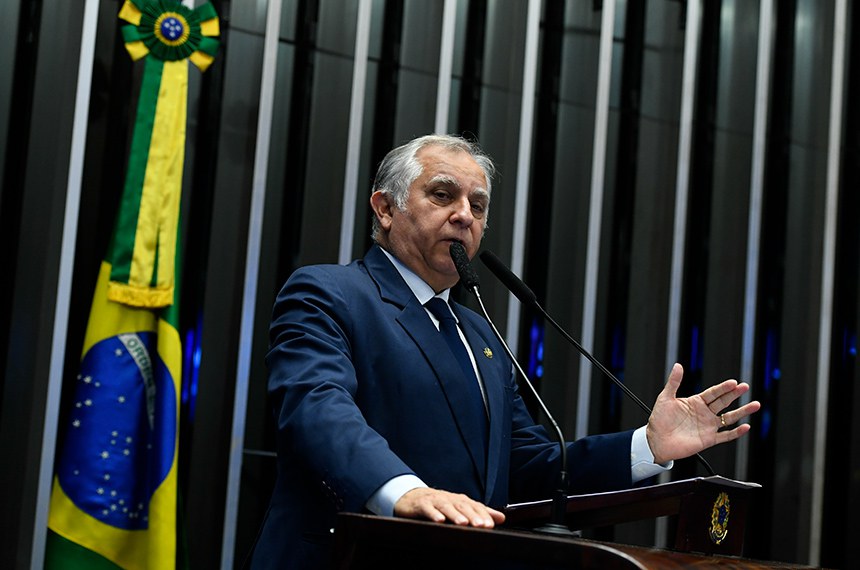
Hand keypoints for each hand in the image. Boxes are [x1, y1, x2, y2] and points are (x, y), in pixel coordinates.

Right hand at [393, 487, 505, 527]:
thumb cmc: (438, 504)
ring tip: (463, 523)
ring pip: (446, 507)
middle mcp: (449, 499)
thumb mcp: (459, 507)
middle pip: (462, 506)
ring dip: (455, 515)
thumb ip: (479, 512)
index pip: (474, 506)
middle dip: (472, 515)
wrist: (412, 497)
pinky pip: (428, 509)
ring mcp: (435, 501)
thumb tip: (501, 517)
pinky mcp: (421, 505)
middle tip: (481, 525)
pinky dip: (433, 514)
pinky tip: (439, 521)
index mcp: (459, 500)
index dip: (483, 514)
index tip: (491, 524)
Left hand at [646, 363, 760, 464]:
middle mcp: (704, 413)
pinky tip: (746, 426)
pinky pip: (726, 436)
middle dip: (735, 394)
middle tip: (746, 387)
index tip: (734, 382)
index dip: (723, 388)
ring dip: (742, 411)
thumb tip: (678, 365)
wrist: (656, 441)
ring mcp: (708, 426)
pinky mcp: (709, 439)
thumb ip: (674, 382)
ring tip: (755, 405)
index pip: (713, 393)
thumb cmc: (659, 420)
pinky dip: (736, 432)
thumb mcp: (665, 398)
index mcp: (695, 402)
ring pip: (729, 418)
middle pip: (724, 402)